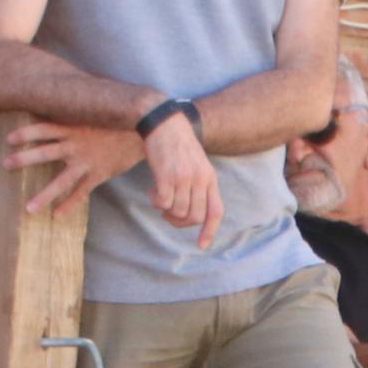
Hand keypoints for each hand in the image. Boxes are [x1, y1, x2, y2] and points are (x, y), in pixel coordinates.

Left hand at [4, 116, 139, 214]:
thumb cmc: (118, 120)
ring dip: (43, 195)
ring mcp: (86, 162)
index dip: (25, 133)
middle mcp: (75, 145)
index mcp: (73, 127)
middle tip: (4, 165)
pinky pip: (81, 193)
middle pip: (44, 152)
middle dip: (23, 159)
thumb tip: (65, 99)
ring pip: (60, 181)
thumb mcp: (96, 111)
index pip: (43, 128)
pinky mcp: (98, 174)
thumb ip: (79, 112)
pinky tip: (57, 214)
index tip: (8, 139)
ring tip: (28, 208)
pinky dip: (69, 204)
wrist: (145, 130)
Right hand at [140, 108, 220, 245]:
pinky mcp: (167, 175)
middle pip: (194, 217)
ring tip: (159, 196)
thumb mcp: (196, 163)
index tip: (201, 245)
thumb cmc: (177, 143)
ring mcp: (184, 178)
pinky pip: (163, 203)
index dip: (209, 231)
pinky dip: (156, 201)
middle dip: (179, 222)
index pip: (215, 211)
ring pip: (177, 211)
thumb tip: (187, 212)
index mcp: (210, 178)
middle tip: (167, 213)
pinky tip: (152, 189)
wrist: (164, 122)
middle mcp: (200, 179)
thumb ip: (198, 184)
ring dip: (165, 210)